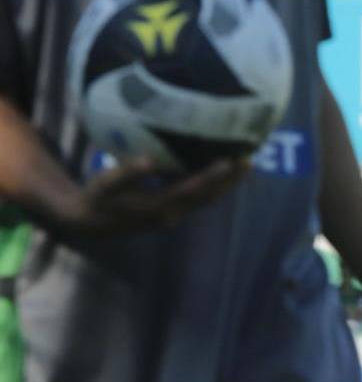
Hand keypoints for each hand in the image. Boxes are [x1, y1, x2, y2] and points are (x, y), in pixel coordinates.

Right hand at [67, 157, 249, 234]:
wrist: (92, 223)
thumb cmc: (98, 198)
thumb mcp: (106, 184)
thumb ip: (127, 173)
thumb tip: (148, 161)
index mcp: (157, 208)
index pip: (191, 191)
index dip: (211, 177)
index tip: (229, 161)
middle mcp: (171, 215)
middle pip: (208, 197)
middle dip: (230, 180)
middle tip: (250, 158)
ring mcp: (175, 215)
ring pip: (208, 200)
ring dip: (228, 184)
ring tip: (247, 162)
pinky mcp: (174, 212)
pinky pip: (201, 198)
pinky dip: (216, 185)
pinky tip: (227, 169)